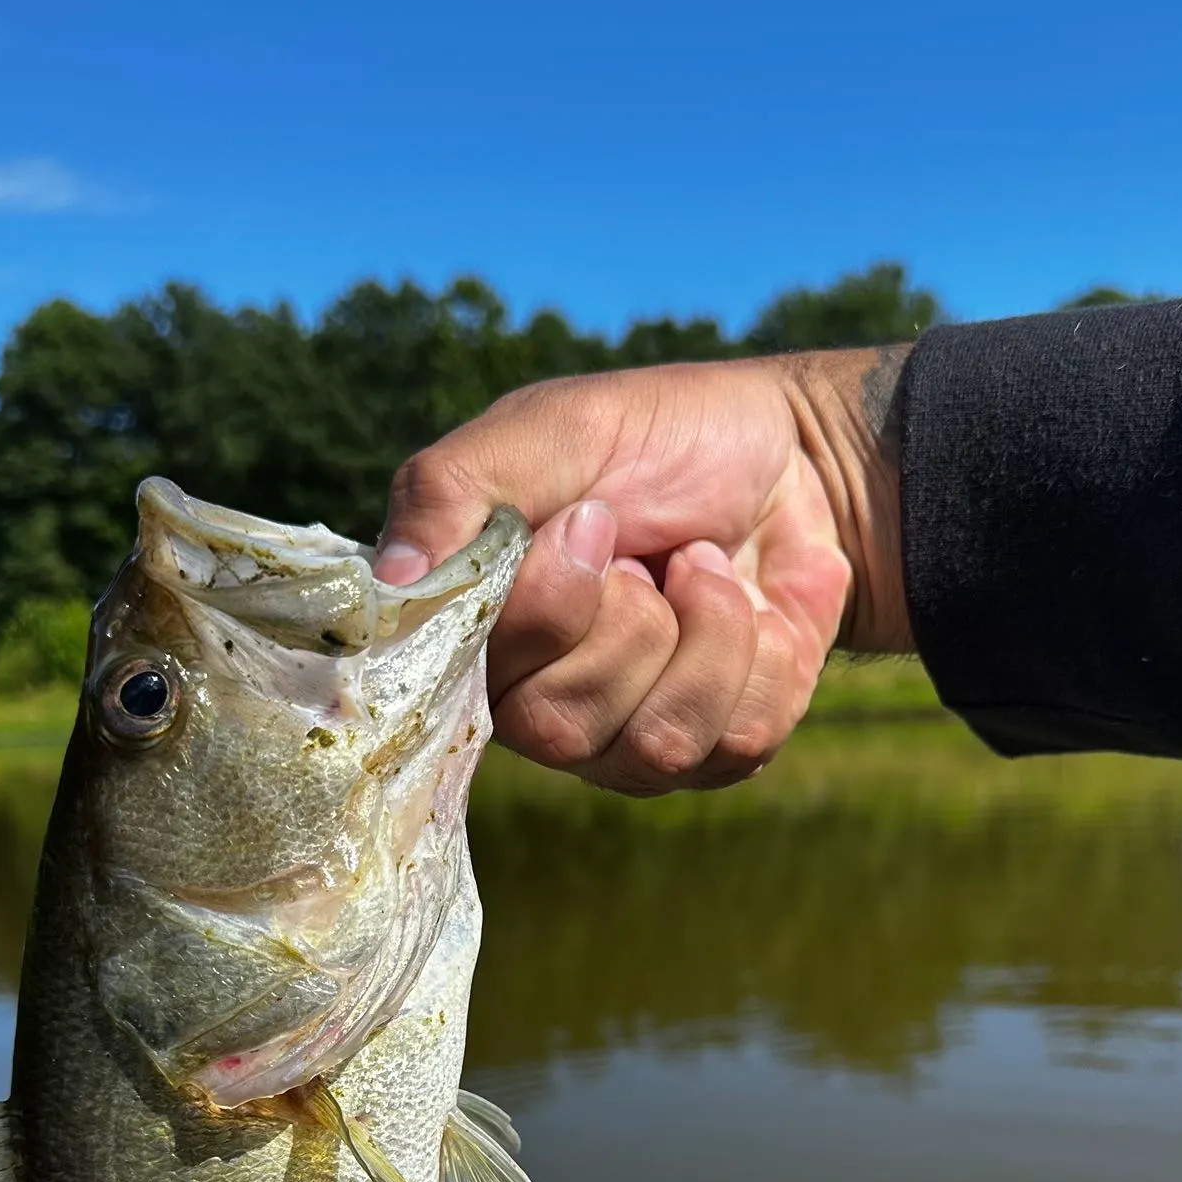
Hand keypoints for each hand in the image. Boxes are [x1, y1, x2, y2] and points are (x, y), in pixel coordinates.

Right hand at [375, 350, 911, 794]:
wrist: (793, 457)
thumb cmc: (656, 440)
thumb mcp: (549, 430)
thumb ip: (453, 490)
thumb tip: (388, 580)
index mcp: (484, 632)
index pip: (472, 681)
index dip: (548, 606)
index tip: (592, 520)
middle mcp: (542, 703)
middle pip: (561, 726)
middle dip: (631, 620)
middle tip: (647, 553)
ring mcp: (631, 739)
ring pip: (659, 744)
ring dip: (708, 631)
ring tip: (704, 567)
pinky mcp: (719, 750)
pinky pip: (740, 743)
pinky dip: (766, 653)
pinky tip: (757, 605)